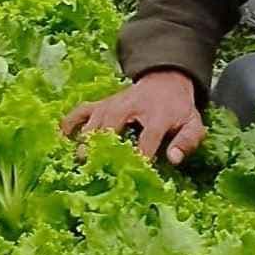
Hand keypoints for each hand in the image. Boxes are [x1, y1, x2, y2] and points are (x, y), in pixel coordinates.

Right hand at [62, 71, 204, 165]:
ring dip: (84, 142)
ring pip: (92, 122)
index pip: (147, 139)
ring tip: (78, 163)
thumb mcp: (193, 125)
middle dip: (102, 149)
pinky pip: (79, 112)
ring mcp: (111, 104)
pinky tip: (61, 142)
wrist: (165, 80)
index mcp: (156, 115)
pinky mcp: (100, 104)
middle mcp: (129, 108)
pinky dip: (68, 125)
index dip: (140, 157)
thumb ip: (187, 142)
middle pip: (111, 127)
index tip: (132, 174)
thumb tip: (173, 159)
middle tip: (94, 171)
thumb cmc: (178, 110)